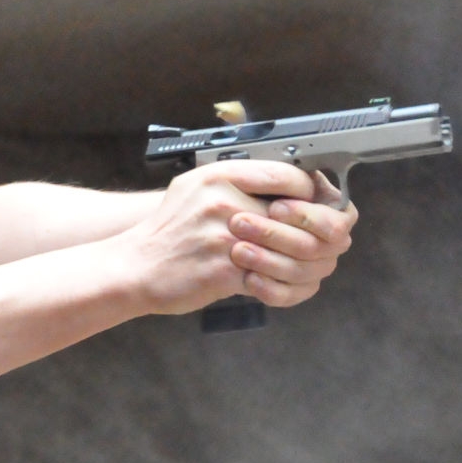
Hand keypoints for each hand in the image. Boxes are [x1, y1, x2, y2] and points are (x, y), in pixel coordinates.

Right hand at [122, 161, 356, 315]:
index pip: (290, 176)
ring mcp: (225, 237)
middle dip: (318, 234)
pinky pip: (271, 280)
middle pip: (298, 215)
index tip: (317, 206)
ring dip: (305, 264)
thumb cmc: (171, 229)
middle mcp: (225, 202)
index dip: (312, 193)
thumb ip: (240, 181)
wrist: (135, 266)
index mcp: (222, 175)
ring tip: (306, 267)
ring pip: (292, 251)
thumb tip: (292, 184)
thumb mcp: (198, 187)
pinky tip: (277, 285)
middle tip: (325, 243)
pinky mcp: (224, 271)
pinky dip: (280, 287)